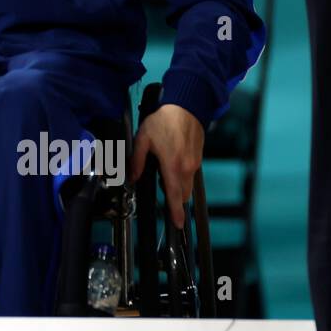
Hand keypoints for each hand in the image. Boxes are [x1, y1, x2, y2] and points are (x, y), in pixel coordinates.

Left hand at [129, 102, 203, 228]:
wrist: (186, 106)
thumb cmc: (164, 121)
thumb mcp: (143, 139)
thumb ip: (136, 161)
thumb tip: (132, 177)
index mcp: (173, 166)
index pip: (174, 195)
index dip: (176, 212)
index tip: (178, 224)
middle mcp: (187, 168)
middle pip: (183, 194)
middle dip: (174, 199)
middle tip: (162, 191)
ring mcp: (195, 163)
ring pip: (188, 185)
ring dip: (178, 188)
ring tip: (165, 174)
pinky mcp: (198, 158)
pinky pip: (191, 175)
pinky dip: (182, 177)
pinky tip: (172, 165)